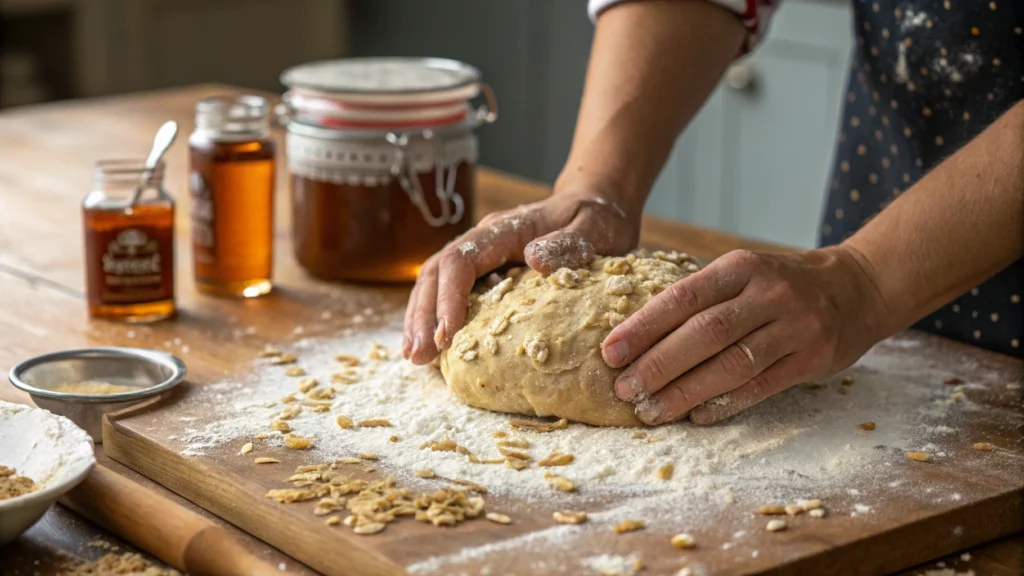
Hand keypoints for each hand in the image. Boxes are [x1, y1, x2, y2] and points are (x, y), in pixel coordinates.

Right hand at [403, 188, 641, 364]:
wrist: (594, 206)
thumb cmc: (596, 220)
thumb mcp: (594, 228)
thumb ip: (568, 244)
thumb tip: (534, 259)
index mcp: (503, 229)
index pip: (461, 260)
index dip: (449, 297)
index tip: (446, 334)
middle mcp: (482, 240)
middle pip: (436, 272)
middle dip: (423, 315)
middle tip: (417, 356)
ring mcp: (480, 256)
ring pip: (434, 283)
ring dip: (421, 319)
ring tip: (414, 357)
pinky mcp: (484, 272)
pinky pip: (448, 292)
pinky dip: (435, 319)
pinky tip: (432, 348)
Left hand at [601, 246, 889, 424]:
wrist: (857, 288)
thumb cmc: (781, 284)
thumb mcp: (743, 273)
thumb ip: (700, 298)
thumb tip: (637, 335)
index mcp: (740, 267)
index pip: (683, 296)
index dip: (644, 326)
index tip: (610, 352)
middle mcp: (768, 294)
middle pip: (705, 333)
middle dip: (659, 364)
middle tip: (624, 389)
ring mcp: (794, 326)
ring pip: (732, 364)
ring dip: (686, 391)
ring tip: (651, 411)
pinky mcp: (812, 359)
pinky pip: (762, 386)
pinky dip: (725, 403)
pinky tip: (696, 416)